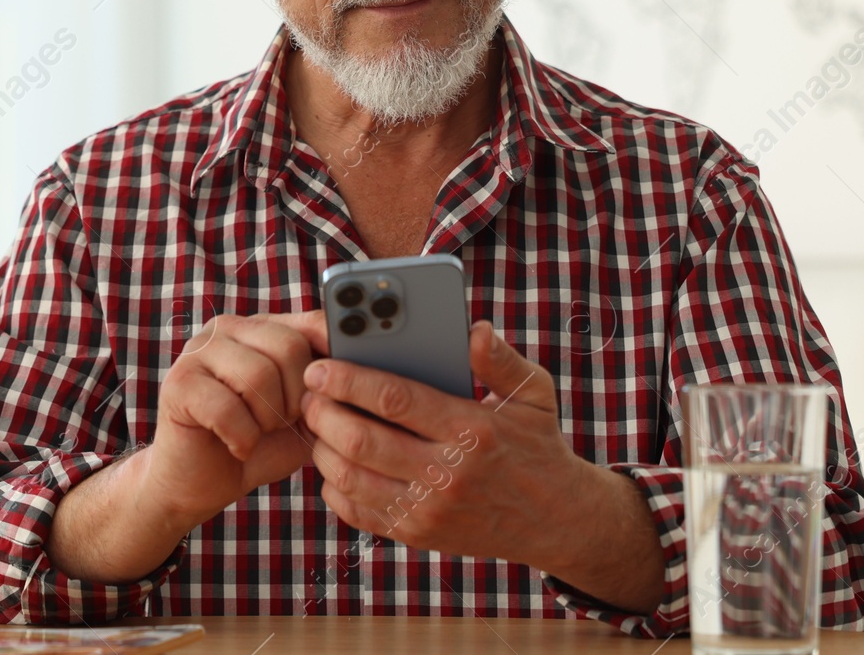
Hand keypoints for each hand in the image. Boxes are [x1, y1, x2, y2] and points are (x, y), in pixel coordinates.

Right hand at [143, 309, 328, 531]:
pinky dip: (242, 439)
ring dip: (267, 420)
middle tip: (282, 423)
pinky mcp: (178, 383)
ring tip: (257, 433)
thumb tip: (368, 372)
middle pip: (289, 346)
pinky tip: (237, 447)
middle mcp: (229, 328)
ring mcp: (198, 350)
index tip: (346, 387)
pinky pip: (228, 407)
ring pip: (259, 374)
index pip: (312, 321)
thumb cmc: (257, 446)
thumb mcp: (305, 415)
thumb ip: (329, 389)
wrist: (200, 484)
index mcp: (263, 328)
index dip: (334, 353)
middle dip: (297, 398)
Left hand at [299, 318, 596, 572]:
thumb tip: (472, 329)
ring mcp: (429, 510)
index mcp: (471, 429)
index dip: (348, 380)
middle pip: (360, 440)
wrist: (555, 519)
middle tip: (308, 392)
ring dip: (322, 447)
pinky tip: (334, 461)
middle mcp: (447, 473)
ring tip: (318, 423)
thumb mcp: (533, 392)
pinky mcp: (418, 535)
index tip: (320, 366)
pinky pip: (358, 511)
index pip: (394, 399)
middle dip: (322, 412)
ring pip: (351, 477)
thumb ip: (499, 358)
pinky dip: (334, 485)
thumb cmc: (537, 443)